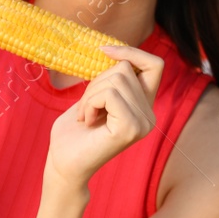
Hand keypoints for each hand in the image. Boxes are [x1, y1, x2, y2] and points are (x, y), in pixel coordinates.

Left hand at [44, 46, 163, 186]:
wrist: (64, 166)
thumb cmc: (74, 133)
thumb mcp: (94, 96)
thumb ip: (111, 78)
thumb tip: (116, 52)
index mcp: (144, 107)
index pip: (154, 65)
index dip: (131, 51)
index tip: (103, 50)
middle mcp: (149, 116)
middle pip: (126, 69)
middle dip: (97, 82)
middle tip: (87, 109)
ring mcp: (143, 123)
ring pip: (116, 79)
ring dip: (91, 94)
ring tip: (86, 116)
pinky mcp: (130, 129)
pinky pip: (109, 94)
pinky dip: (90, 103)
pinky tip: (87, 121)